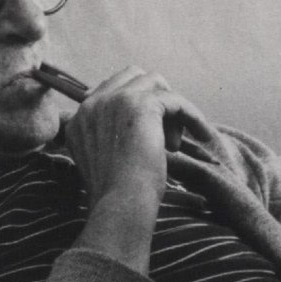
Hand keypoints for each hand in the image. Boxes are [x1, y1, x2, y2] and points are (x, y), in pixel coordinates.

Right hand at [65, 66, 216, 201]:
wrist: (120, 204)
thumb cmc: (117, 195)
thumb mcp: (105, 161)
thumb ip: (112, 136)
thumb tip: (147, 126)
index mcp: (79, 119)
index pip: (111, 90)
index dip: (136, 106)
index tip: (152, 132)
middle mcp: (92, 104)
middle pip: (132, 76)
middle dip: (155, 99)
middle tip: (166, 134)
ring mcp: (114, 100)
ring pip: (155, 83)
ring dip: (170, 109)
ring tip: (173, 144)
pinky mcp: (140, 104)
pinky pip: (175, 99)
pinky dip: (191, 114)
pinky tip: (201, 133)